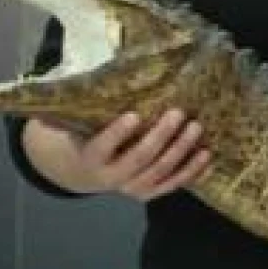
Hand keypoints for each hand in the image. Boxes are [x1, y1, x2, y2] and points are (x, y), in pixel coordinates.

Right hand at [32, 109, 209, 200]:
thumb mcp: (76, 121)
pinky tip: (207, 154)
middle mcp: (111, 177)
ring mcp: (132, 187)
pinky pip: (173, 184)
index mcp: (90, 157)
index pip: (102, 147)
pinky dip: (192, 171)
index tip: (134, 115)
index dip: (117, 134)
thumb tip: (60, 76)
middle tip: (178, 113)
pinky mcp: (150, 192)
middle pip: (139, 159)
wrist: (86, 170)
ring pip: (160, 172)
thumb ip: (73, 105)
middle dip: (160, 137)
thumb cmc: (87, 133)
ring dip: (180, 151)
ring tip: (196, 127)